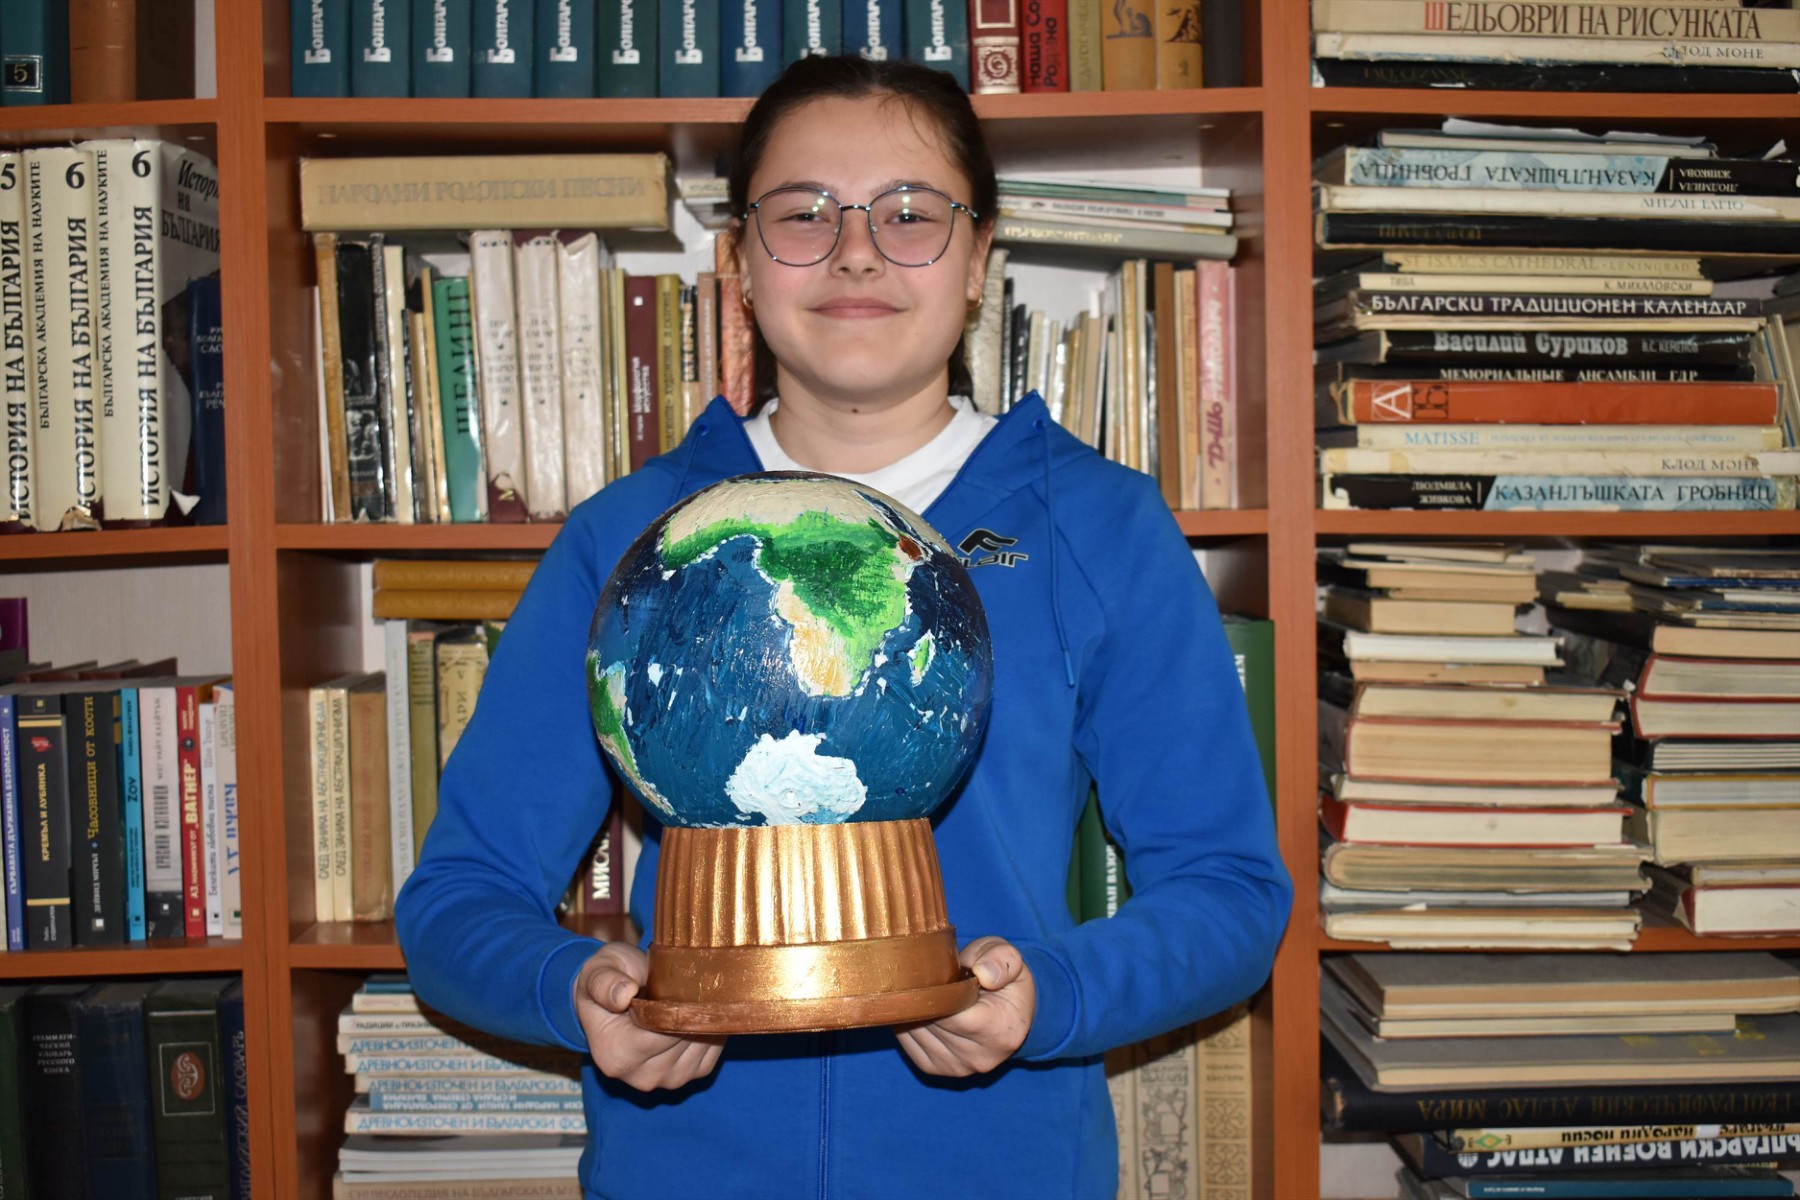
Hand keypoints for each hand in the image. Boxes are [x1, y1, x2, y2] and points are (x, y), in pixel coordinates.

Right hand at [573, 943, 725, 1091]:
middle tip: (698, 981)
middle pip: (684, 1040)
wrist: (610, 1001)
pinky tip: (702, 1009)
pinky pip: (712, 1052)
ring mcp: (666, 1080)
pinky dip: (713, 1030)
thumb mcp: (598, 972)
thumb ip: (605, 983)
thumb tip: (624, 995)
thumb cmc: (607, 980)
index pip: (661, 1032)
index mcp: (615, 1055)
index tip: (686, 981)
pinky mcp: (688, 1076)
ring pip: (702, 1045)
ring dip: (705, 1019)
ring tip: (698, 993)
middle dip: (693, 1010)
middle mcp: (640, 1076)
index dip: (677, 1006)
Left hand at [894, 936, 1035, 1077]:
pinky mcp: (934, 1069)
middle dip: (922, 996)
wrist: (1010, 1016)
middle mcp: (979, 1057)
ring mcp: (955, 1067)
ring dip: (912, 1008)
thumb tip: (983, 973)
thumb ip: (1000, 959)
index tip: (929, 970)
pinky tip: (917, 1006)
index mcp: (1001, 1030)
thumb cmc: (1006, 981)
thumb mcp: (1010, 958)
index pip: (952, 1013)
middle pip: (930, 1022)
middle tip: (922, 974)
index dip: (935, 990)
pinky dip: (906, 1021)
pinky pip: (907, 1042)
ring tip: (923, 989)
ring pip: (914, 1031)